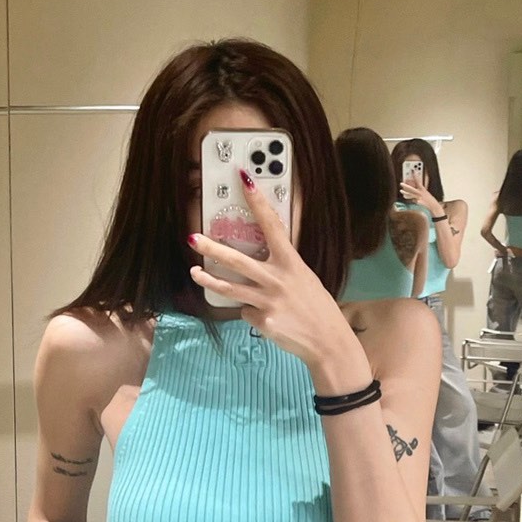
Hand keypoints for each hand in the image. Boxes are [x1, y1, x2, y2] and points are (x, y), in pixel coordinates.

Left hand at [189, 170, 368, 392]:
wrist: (328, 341)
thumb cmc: (317, 307)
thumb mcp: (305, 279)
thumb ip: (282, 269)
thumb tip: (258, 264)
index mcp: (291, 263)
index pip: (272, 225)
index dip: (257, 202)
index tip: (244, 180)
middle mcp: (277, 279)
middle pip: (238, 260)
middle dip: (212, 248)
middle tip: (193, 238)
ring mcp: (268, 301)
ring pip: (230, 288)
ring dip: (208, 280)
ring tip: (194, 272)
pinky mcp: (263, 320)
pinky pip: (246, 312)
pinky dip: (252, 313)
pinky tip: (267, 318)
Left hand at [400, 180, 443, 220]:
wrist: (433, 206)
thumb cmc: (428, 199)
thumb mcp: (424, 194)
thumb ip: (416, 192)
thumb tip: (409, 191)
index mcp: (422, 189)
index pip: (418, 181)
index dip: (415, 176)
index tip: (412, 170)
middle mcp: (421, 192)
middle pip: (412, 188)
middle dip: (406, 186)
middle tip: (401, 183)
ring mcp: (420, 197)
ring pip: (411, 194)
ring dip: (406, 192)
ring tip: (401, 191)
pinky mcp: (420, 202)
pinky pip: (414, 201)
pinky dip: (412, 199)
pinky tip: (405, 197)